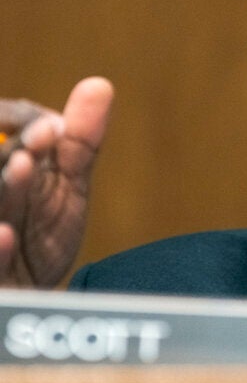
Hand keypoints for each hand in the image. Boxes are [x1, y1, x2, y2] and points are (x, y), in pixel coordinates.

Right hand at [0, 78, 113, 286]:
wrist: (28, 297)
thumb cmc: (39, 234)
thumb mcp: (66, 186)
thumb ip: (80, 142)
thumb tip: (100, 85)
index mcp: (4, 169)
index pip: (3, 125)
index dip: (19, 119)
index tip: (52, 125)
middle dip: (17, 151)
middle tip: (44, 137)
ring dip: (5, 185)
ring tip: (24, 165)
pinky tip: (6, 235)